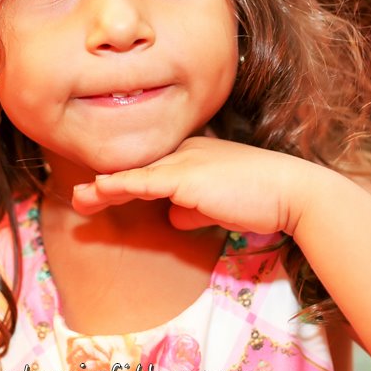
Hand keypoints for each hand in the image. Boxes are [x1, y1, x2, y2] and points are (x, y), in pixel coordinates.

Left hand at [72, 136, 330, 235]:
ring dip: (104, 187)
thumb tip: (173, 218)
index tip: (101, 193)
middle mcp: (184, 151)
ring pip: (134, 173)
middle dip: (107, 183)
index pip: (153, 168)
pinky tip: (99, 190)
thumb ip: (193, 209)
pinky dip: (119, 184)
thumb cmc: (261, 198)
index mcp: (193, 154)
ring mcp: (183, 161)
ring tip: (80, 199)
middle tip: (81, 198)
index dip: (126, 181)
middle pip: (137, 167)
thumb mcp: (219, 205)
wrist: (290, 191)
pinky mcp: (184, 176)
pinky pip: (143, 181)